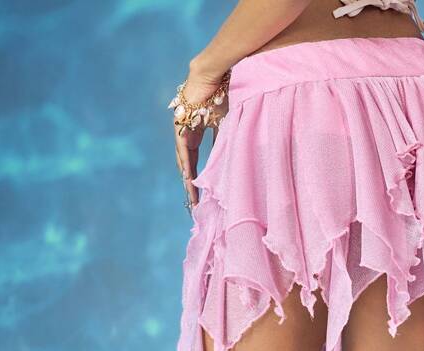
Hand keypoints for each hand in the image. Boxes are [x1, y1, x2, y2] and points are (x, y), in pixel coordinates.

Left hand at [173, 66, 228, 209]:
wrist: (219, 73)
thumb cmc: (228, 93)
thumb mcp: (231, 124)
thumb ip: (229, 141)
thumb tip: (241, 159)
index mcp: (198, 131)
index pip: (197, 160)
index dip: (201, 177)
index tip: (204, 195)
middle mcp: (188, 131)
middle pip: (189, 163)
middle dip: (192, 185)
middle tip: (195, 205)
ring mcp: (183, 128)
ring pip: (184, 159)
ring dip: (188, 180)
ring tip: (192, 199)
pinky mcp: (182, 124)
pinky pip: (183, 149)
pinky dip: (186, 165)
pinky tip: (188, 181)